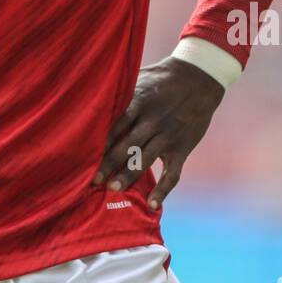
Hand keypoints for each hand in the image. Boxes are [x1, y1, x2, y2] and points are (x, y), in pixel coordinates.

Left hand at [92, 55, 224, 210]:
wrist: (199, 78)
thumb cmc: (162, 78)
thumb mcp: (140, 77)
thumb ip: (120, 90)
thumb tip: (93, 93)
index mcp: (138, 103)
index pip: (114, 127)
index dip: (99, 143)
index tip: (83, 157)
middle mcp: (151, 121)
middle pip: (126, 146)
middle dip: (108, 164)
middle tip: (92, 181)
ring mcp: (167, 136)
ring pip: (145, 160)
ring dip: (128, 175)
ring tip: (113, 189)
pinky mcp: (182, 148)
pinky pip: (172, 173)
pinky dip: (163, 190)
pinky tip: (153, 204)